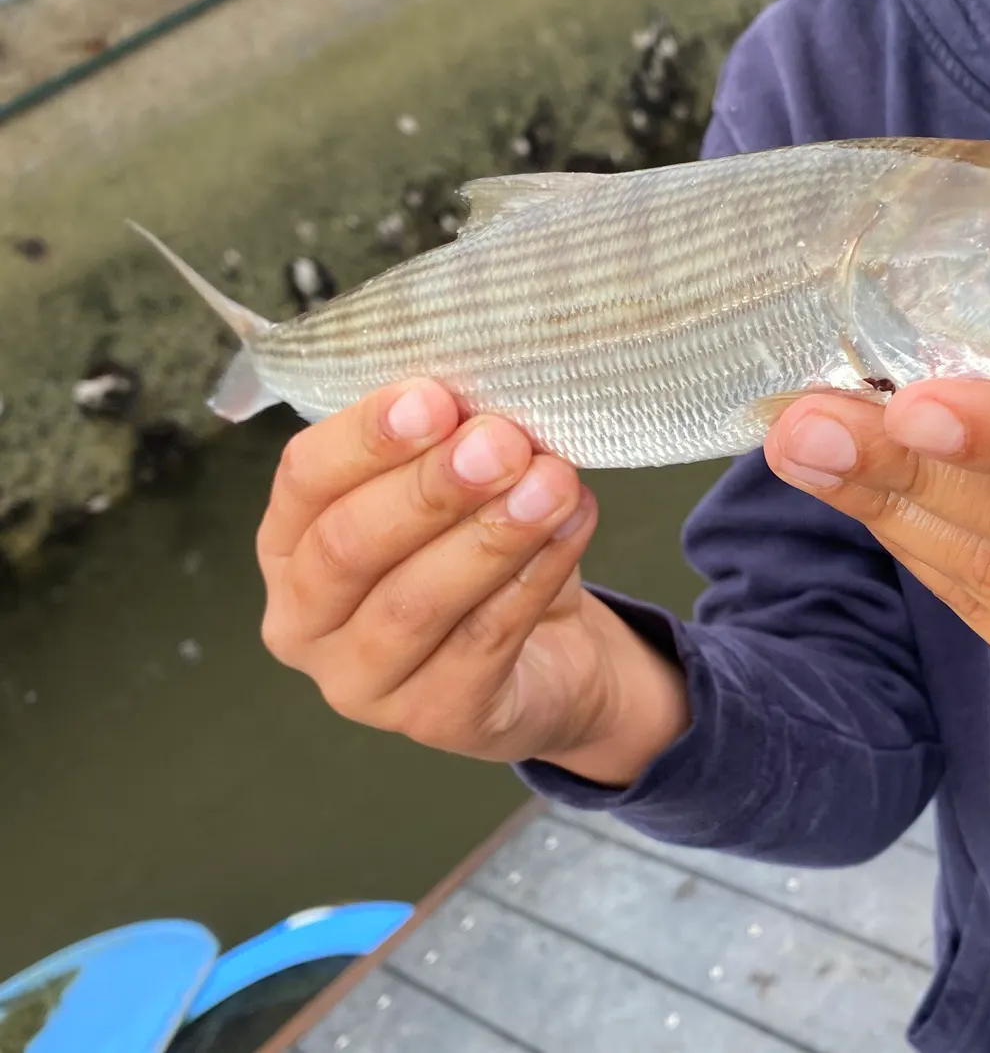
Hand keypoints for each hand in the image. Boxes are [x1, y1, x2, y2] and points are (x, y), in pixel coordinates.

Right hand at [256, 379, 688, 782]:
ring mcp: (360, 682)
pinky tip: (570, 526)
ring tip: (552, 483)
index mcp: (291, 542)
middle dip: (429, 487)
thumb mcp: (454, 484)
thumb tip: (483, 402)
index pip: (303, 480)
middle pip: (349, 546)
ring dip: (489, 535)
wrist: (550, 649)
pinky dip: (532, 577)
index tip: (435, 398)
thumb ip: (449, 442)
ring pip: (414, 602)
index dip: (365, 437)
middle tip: (501, 442)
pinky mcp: (435, 720)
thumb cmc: (479, 549)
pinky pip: (482, 642)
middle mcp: (303, 619)